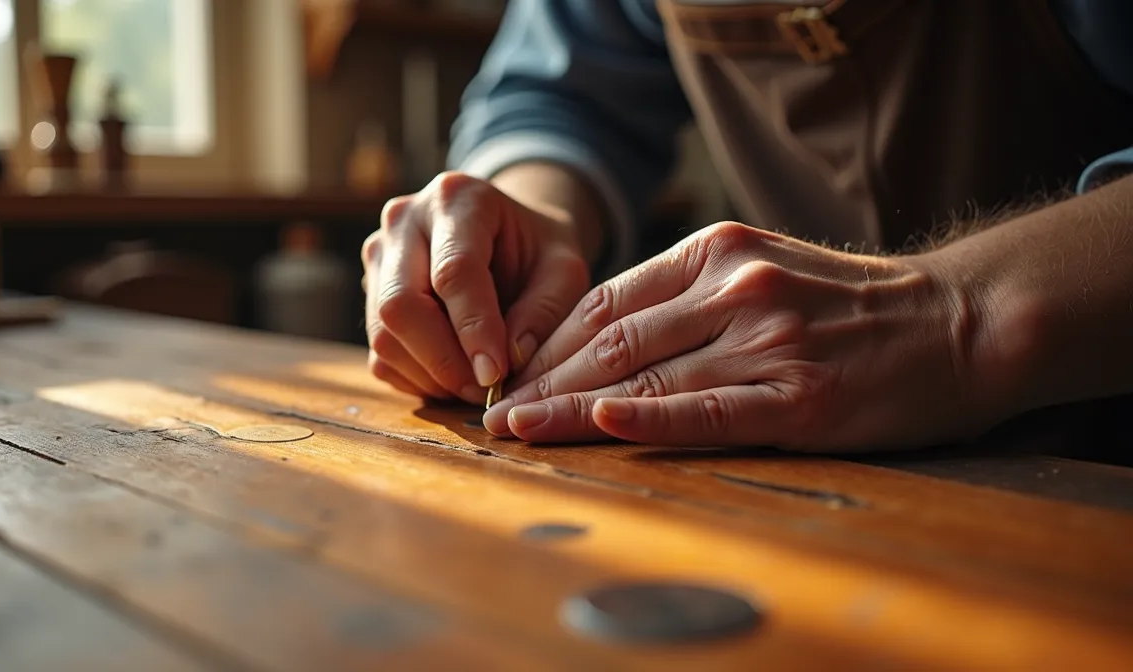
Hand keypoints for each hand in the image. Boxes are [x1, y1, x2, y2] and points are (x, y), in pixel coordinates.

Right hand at [361, 171, 591, 404]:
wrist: (507, 235)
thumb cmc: (538, 250)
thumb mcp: (564, 269)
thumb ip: (545, 310)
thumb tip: (511, 359)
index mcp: (457, 198)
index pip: (453, 271)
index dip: (474, 329)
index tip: (497, 374)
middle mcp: (404, 219)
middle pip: (401, 304)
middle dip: (444, 360)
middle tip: (487, 389)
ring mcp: (379, 256)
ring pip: (383, 334)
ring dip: (431, 375)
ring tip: (476, 386)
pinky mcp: (370, 293)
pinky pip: (380, 353)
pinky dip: (416, 378)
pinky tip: (454, 378)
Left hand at [482, 221, 999, 451]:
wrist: (962, 320)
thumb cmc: (852, 304)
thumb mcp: (762, 268)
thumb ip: (687, 295)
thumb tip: (600, 339)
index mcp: (716, 251)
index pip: (606, 301)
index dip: (547, 344)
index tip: (507, 375)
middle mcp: (735, 286)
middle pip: (612, 340)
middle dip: (544, 380)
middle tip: (494, 414)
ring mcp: (769, 339)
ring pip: (647, 376)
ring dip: (572, 408)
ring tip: (520, 431)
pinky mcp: (802, 395)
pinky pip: (710, 409)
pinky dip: (651, 417)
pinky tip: (603, 422)